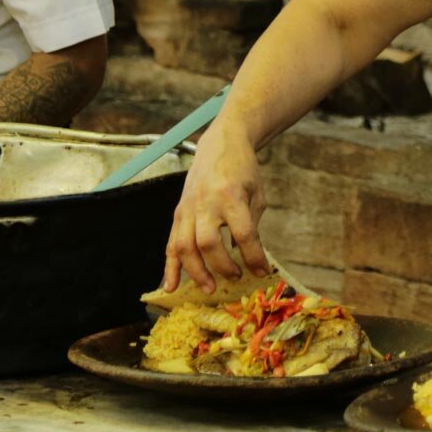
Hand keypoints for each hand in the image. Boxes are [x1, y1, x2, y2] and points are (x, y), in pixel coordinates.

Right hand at [163, 120, 268, 291]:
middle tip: (236, 277)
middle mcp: (206, 202)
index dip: (254, 257)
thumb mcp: (257, 194)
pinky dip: (169, 267)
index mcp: (232, 196)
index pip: (243, 234)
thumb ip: (251, 224)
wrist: (221, 143)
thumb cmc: (244, 170)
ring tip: (209, 288)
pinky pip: (170, 243)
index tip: (262, 271)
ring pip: (185, 247)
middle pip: (209, 243)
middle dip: (222, 267)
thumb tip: (248, 258)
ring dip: (196, 272)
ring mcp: (188, 207)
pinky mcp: (178, 211)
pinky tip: (170, 286)